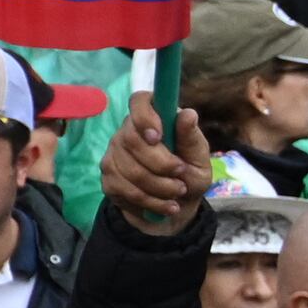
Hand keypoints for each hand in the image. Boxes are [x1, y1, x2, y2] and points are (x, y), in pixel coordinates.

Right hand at [101, 109, 216, 235]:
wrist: (176, 207)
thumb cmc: (190, 176)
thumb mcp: (199, 159)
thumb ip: (191, 138)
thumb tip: (188, 114)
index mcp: (153, 119)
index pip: (138, 101)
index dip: (144, 116)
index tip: (157, 136)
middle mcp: (128, 132)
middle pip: (131, 139)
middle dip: (161, 163)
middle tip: (181, 173)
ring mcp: (113, 156)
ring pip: (130, 169)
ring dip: (160, 186)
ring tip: (178, 193)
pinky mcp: (108, 180)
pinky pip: (126, 190)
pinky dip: (152, 201)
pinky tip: (166, 205)